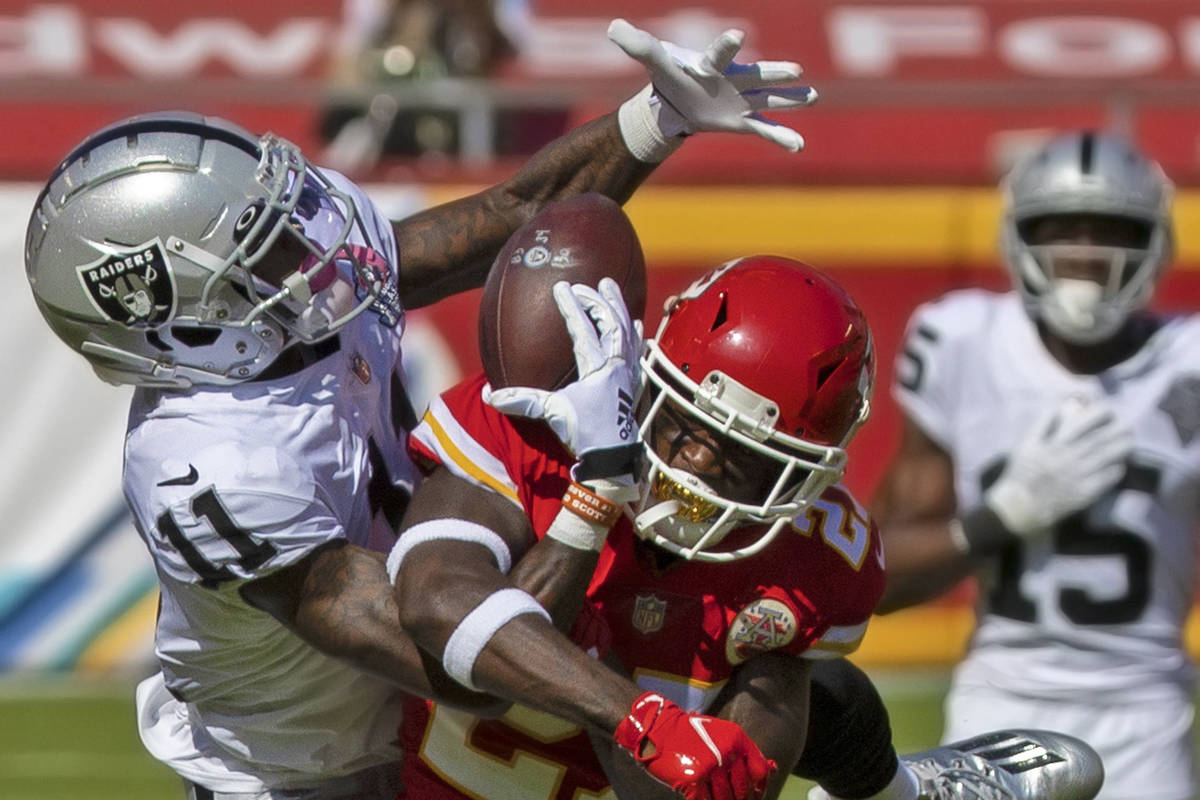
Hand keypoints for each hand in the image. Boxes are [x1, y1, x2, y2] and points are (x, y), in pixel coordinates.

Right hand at [486, 278, 642, 482]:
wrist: (614, 458)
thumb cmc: (584, 434)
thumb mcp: (552, 414)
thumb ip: (523, 401)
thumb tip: (490, 395)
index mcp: (596, 369)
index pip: (583, 329)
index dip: (572, 306)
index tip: (562, 287)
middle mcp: (616, 366)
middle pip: (611, 323)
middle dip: (598, 301)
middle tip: (588, 284)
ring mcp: (628, 373)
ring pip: (627, 331)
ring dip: (619, 308)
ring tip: (611, 289)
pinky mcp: (634, 383)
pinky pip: (638, 351)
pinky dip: (636, 334)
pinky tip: (636, 324)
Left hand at [609, 18, 815, 159]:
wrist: (676, 101)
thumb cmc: (669, 76)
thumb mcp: (653, 60)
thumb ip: (636, 44)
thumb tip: (613, 28)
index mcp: (711, 65)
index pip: (719, 53)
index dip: (726, 45)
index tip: (736, 36)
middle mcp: (733, 79)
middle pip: (756, 75)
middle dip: (775, 73)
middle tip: (795, 70)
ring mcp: (741, 99)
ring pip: (769, 99)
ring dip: (790, 99)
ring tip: (813, 96)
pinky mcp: (742, 119)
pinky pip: (765, 129)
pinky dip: (781, 137)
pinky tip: (798, 146)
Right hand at [614, 692, 775, 799]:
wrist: (658, 728)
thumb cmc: (689, 733)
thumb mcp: (720, 734)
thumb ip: (742, 752)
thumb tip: (772, 770)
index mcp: (736, 738)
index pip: (759, 770)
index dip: (759, 788)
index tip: (755, 796)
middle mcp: (726, 752)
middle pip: (741, 789)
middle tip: (730, 799)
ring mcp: (710, 766)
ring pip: (724, 799)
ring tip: (714, 798)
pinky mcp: (693, 779)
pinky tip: (701, 798)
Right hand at [985, 396, 1132, 535]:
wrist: (1020, 507)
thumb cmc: (1022, 473)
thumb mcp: (1027, 444)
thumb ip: (1044, 423)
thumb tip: (1067, 404)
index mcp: (1053, 444)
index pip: (1081, 422)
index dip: (1099, 413)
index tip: (1109, 410)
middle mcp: (1067, 457)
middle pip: (1099, 439)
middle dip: (1117, 429)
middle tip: (1128, 425)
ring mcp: (1077, 476)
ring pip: (1106, 457)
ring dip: (1122, 447)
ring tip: (1130, 442)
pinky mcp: (1084, 493)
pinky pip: (1105, 479)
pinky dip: (1115, 470)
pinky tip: (1119, 466)